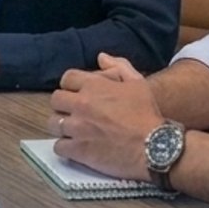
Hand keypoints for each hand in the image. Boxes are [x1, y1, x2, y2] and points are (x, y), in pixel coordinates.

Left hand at [49, 53, 159, 178]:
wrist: (156, 147)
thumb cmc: (147, 114)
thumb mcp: (138, 84)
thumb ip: (119, 66)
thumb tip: (101, 57)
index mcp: (94, 86)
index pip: (67, 78)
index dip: (72, 86)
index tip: (78, 94)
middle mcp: (81, 104)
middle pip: (56, 100)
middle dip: (63, 105)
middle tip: (75, 113)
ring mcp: (77, 128)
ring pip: (53, 124)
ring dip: (62, 126)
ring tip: (74, 131)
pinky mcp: (78, 150)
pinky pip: (58, 147)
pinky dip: (65, 147)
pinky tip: (76, 148)